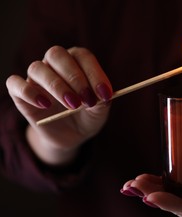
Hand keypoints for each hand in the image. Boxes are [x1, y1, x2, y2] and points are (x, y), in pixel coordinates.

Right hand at [6, 46, 112, 164]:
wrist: (71, 136)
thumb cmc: (88, 117)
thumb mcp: (100, 112)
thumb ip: (102, 101)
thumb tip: (102, 95)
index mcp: (77, 62)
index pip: (83, 56)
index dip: (94, 73)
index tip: (105, 94)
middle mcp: (54, 64)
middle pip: (57, 55)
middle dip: (74, 77)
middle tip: (87, 100)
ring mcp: (36, 77)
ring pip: (37, 68)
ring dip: (57, 86)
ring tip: (73, 106)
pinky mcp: (20, 93)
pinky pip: (15, 84)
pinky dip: (29, 92)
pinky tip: (45, 105)